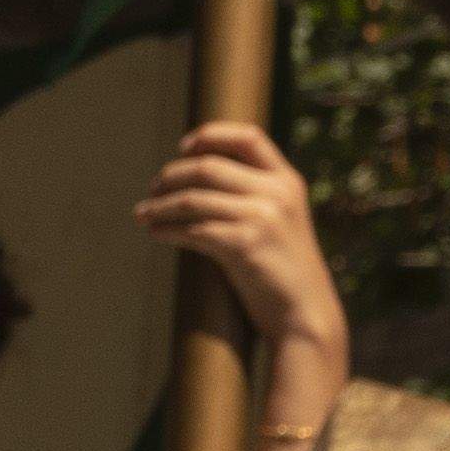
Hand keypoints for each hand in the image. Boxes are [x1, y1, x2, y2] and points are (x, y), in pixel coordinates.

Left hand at [141, 122, 344, 391]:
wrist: (306, 315)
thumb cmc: (284, 272)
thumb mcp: (280, 223)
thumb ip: (255, 197)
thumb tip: (198, 179)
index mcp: (288, 182)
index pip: (248, 136)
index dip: (211, 135)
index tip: (183, 147)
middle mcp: (278, 193)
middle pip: (208, 166)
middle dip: (171, 176)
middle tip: (152, 190)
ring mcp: (264, 217)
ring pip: (193, 198)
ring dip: (160, 206)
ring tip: (143, 214)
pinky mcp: (246, 244)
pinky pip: (193, 228)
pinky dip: (168, 229)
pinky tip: (156, 234)